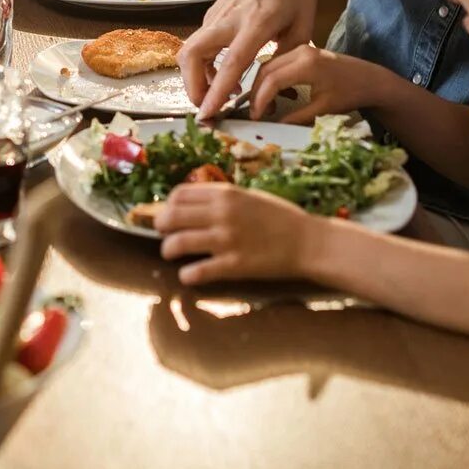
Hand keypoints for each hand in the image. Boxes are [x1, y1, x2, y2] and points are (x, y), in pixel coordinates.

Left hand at [155, 184, 329, 285]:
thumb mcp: (248, 196)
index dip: (167, 205)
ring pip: (177, 243)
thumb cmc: (280, 217)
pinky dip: (186, 274)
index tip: (169, 214)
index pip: (178, 194)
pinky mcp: (233, 265)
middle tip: (165, 234)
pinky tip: (189, 275)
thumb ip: (220, 199)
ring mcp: (226, 240)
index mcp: (225, 193)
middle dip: (161, 227)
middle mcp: (221, 213)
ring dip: (168, 250)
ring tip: (171, 254)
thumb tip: (190, 205)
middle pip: (171, 216)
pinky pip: (197, 271)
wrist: (307, 242)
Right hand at [179, 0, 316, 115]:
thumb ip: (287, 57)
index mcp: (258, 20)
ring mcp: (217, 14)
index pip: (232, 61)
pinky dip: (204, 64)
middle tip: (207, 107)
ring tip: (222, 94)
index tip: (208, 113)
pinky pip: (200, 44)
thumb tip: (272, 86)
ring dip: (197, 77)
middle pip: (191, 54)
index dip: (217, 89)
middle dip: (191, 86)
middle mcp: (230, 17)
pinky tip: (226, 73)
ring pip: (191, 50)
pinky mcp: (213, 14)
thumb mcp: (304, 23)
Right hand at [245, 44, 384, 122]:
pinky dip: (273, 78)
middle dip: (257, 92)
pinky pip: (279, 63)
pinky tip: (280, 94)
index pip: (272, 80)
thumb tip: (272, 126)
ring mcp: (301, 49)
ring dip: (263, 85)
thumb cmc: (350, 94)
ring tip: (267, 106)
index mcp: (306, 65)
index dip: (260, 99)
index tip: (256, 116)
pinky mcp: (303, 51)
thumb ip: (296, 118)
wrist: (371, 79)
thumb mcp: (323, 110)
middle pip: (266, 69)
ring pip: (270, 64)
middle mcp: (301, 52)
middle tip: (256, 112)